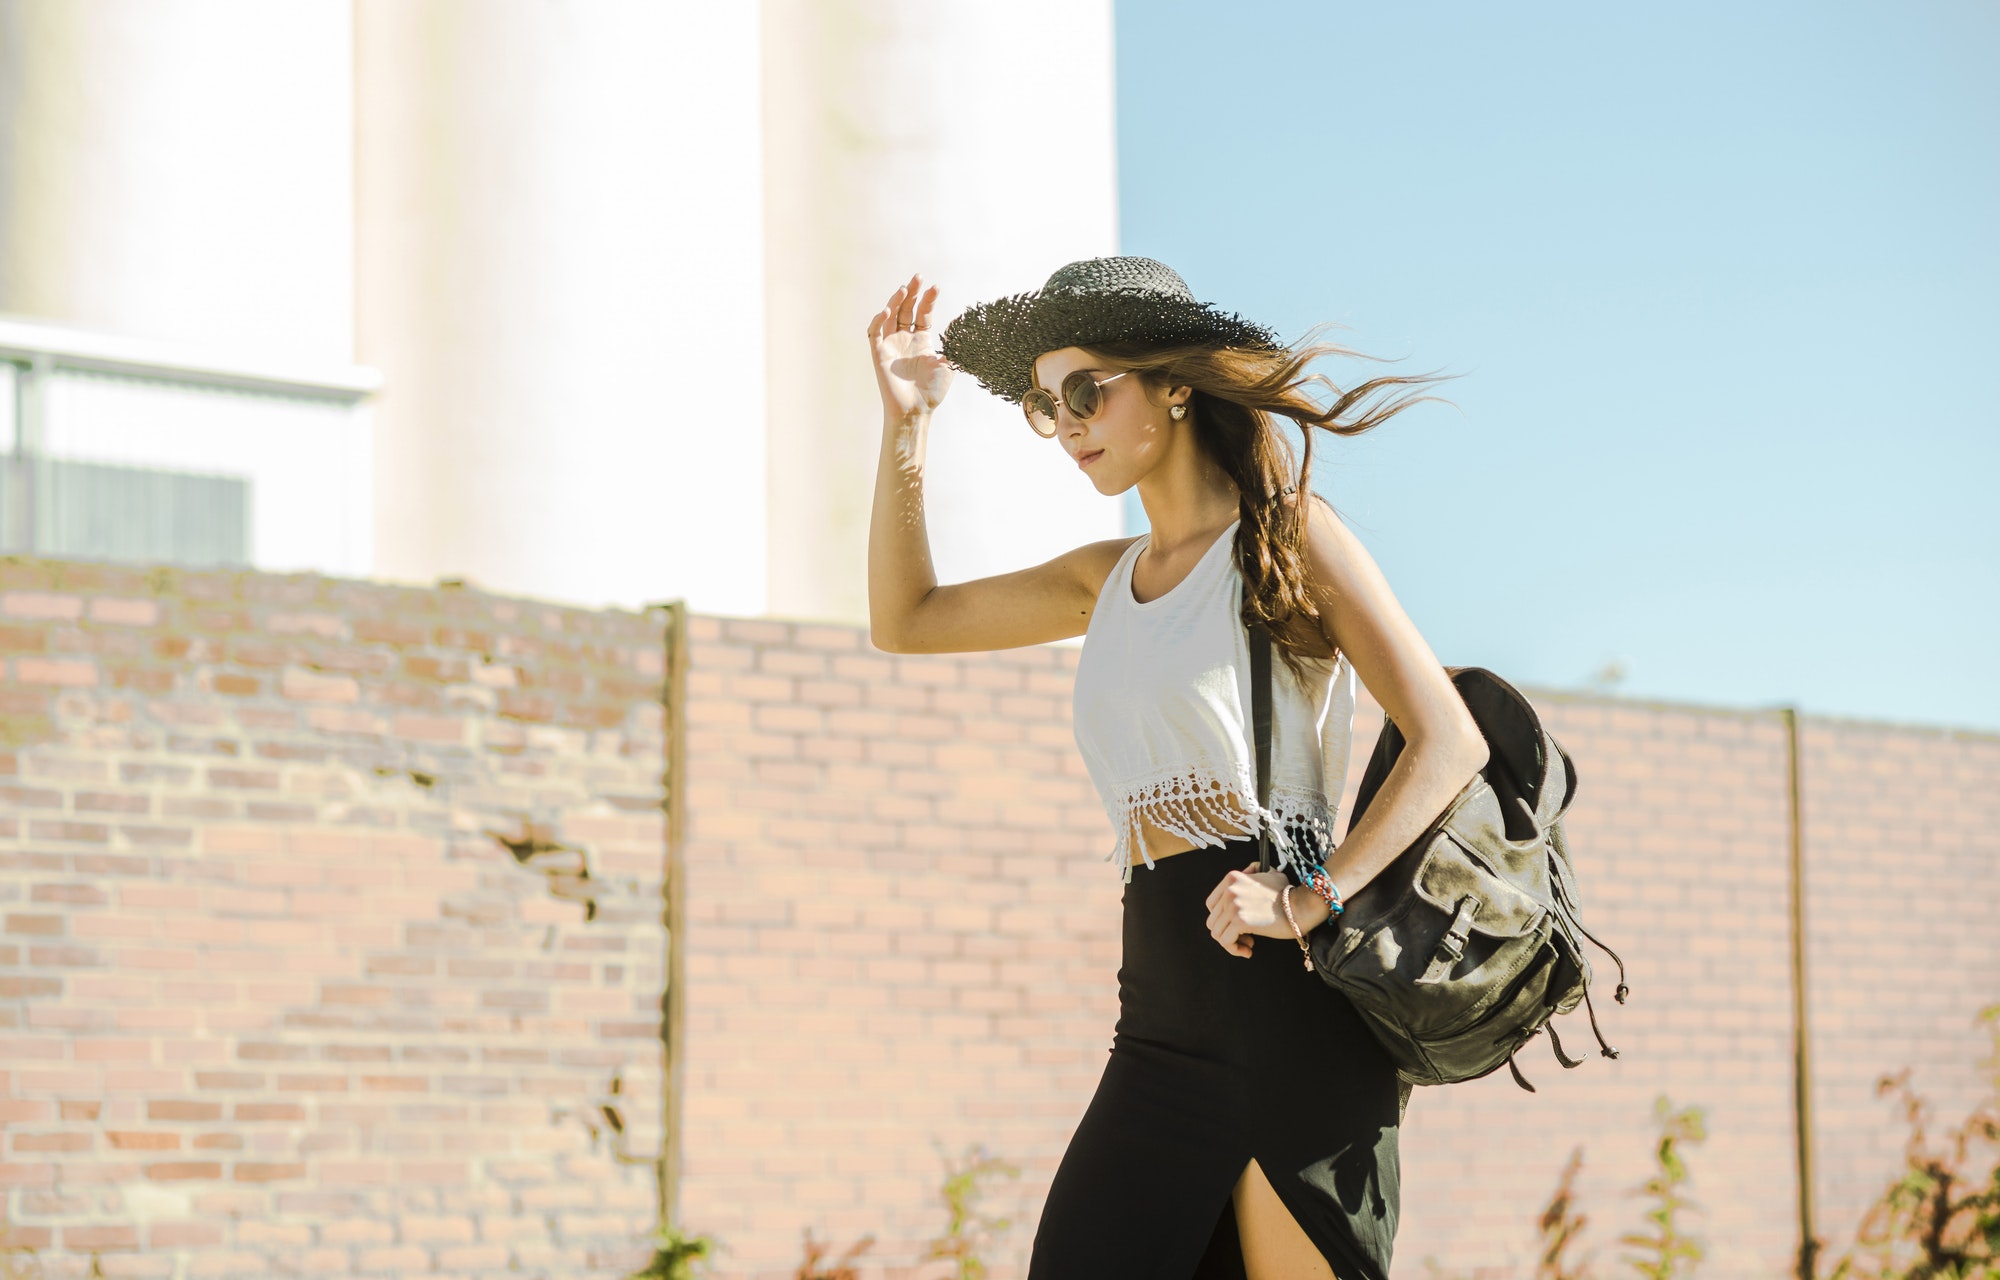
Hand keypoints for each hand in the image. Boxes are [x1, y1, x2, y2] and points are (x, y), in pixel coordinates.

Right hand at [867, 273, 953, 418]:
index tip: (935, 287)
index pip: (922, 313)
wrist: (917, 410)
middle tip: (918, 277)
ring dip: (895, 301)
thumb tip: (965, 324)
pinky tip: (888, 310)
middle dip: (911, 293)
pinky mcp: (879, 354)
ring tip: (905, 289)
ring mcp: (891, 346)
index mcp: (921, 340)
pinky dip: (878, 320)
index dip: (928, 300)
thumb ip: (956, 344)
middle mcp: (904, 340)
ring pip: (889, 317)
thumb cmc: (933, 391)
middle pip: (905, 309)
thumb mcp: (950, 363)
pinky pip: (874, 333)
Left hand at [1203, 861, 1299, 958]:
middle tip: (1245, 937)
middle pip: (1213, 920)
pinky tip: (1248, 951)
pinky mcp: (1239, 921)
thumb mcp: (1269, 874)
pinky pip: (1225, 942)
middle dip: (1228, 931)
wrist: (1301, 905)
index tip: (1236, 924)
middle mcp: (1229, 890)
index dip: (1222, 918)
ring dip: (1231, 942)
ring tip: (1248, 943)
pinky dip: (1235, 949)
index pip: (1211, 904)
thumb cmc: (1288, 893)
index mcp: (1232, 878)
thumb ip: (1254, 872)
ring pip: (1217, 933)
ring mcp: (1233, 905)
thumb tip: (1249, 871)